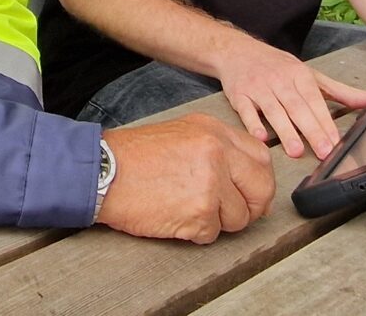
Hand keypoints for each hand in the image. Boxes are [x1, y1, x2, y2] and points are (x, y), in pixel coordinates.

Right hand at [95, 114, 274, 243]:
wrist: (103, 172)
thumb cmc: (135, 156)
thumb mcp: (183, 134)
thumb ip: (219, 149)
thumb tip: (247, 177)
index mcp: (215, 132)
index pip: (263, 159)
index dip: (260, 182)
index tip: (252, 194)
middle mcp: (218, 153)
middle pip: (261, 189)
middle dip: (251, 207)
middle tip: (233, 213)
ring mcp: (211, 183)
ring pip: (238, 217)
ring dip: (217, 222)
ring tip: (186, 208)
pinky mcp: (200, 212)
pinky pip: (213, 234)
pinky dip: (196, 232)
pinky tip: (175, 216)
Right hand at [210, 37, 365, 158]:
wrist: (237, 50)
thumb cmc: (277, 66)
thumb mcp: (311, 75)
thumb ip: (342, 91)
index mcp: (300, 75)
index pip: (315, 101)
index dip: (326, 122)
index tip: (336, 141)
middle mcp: (280, 80)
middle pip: (297, 107)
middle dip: (311, 130)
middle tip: (323, 151)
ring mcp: (258, 88)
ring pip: (273, 111)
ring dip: (285, 131)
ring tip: (296, 151)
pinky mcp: (238, 95)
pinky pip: (245, 110)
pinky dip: (252, 124)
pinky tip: (260, 138)